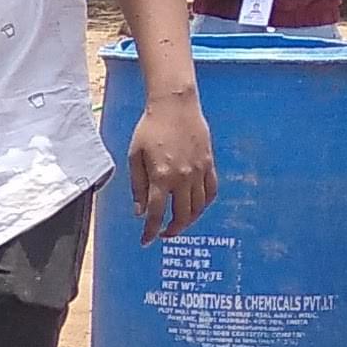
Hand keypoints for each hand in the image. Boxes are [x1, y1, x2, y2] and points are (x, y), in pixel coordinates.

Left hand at [127, 93, 216, 240]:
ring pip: (198, 207)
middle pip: (181, 215)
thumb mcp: (135, 157)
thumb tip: (140, 212)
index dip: (150, 231)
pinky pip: (211, 192)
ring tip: (178, 223)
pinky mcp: (209, 164)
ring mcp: (198, 172)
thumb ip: (137, 186)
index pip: (156, 213)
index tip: (146, 241)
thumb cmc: (150, 128)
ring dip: (188, 221)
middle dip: (172, 230)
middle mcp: (182, 178)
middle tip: (163, 234)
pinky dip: (204, 205)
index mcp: (160, 176)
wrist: (175, 105)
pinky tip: (195, 208)